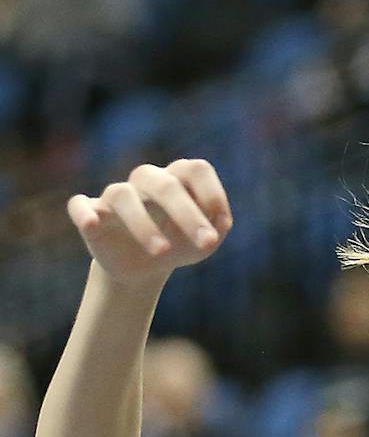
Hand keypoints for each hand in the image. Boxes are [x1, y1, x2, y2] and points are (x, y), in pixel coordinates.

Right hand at [67, 159, 233, 283]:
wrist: (145, 267)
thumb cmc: (180, 245)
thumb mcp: (203, 244)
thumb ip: (217, 232)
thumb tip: (219, 226)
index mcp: (179, 180)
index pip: (195, 169)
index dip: (212, 192)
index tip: (221, 222)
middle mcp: (147, 182)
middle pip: (164, 183)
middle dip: (187, 213)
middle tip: (206, 243)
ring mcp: (116, 197)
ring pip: (123, 195)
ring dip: (143, 224)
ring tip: (162, 253)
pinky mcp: (91, 214)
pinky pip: (79, 204)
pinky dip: (83, 212)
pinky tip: (91, 224)